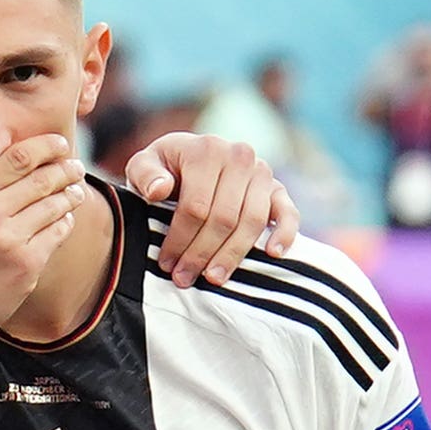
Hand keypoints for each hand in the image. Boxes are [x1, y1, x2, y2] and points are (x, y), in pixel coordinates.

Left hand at [120, 130, 300, 287]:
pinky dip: (285, 233)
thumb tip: (160, 189)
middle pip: (223, 218)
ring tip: (213, 279)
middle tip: (184, 278)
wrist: (188, 159)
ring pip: (251, 221)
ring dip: (232, 254)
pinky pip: (288, 212)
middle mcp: (240, 157)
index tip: (166, 264)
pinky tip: (273, 254)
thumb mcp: (143, 166)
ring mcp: (262, 172)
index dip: (180, 240)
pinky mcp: (277, 188)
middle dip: (201, 253)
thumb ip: (145, 174)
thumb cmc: (162, 169)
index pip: (196, 206)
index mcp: (207, 150)